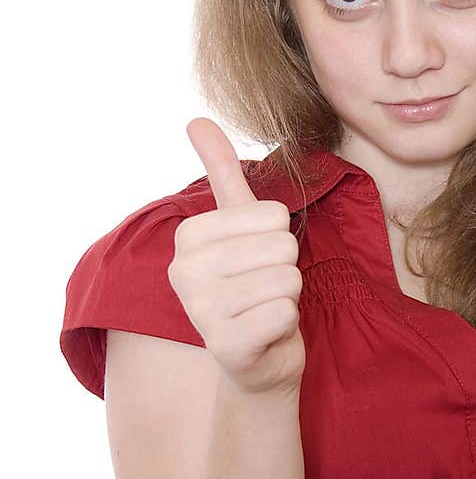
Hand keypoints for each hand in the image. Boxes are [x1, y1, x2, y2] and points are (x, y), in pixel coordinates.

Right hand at [167, 117, 306, 395]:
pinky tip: (266, 333)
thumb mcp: (238, 225)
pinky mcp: (226, 347)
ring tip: (265, 310)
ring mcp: (201, 312)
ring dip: (288, 298)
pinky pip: (286, 313)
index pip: (273, 215)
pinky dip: (287, 324)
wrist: (257, 359)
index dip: (280, 239)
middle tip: (265, 289)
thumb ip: (221, 172)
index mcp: (188, 237)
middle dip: (287, 269)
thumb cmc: (251, 285)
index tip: (257, 261)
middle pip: (283, 246)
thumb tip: (196, 119)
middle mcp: (185, 272)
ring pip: (287, 279)